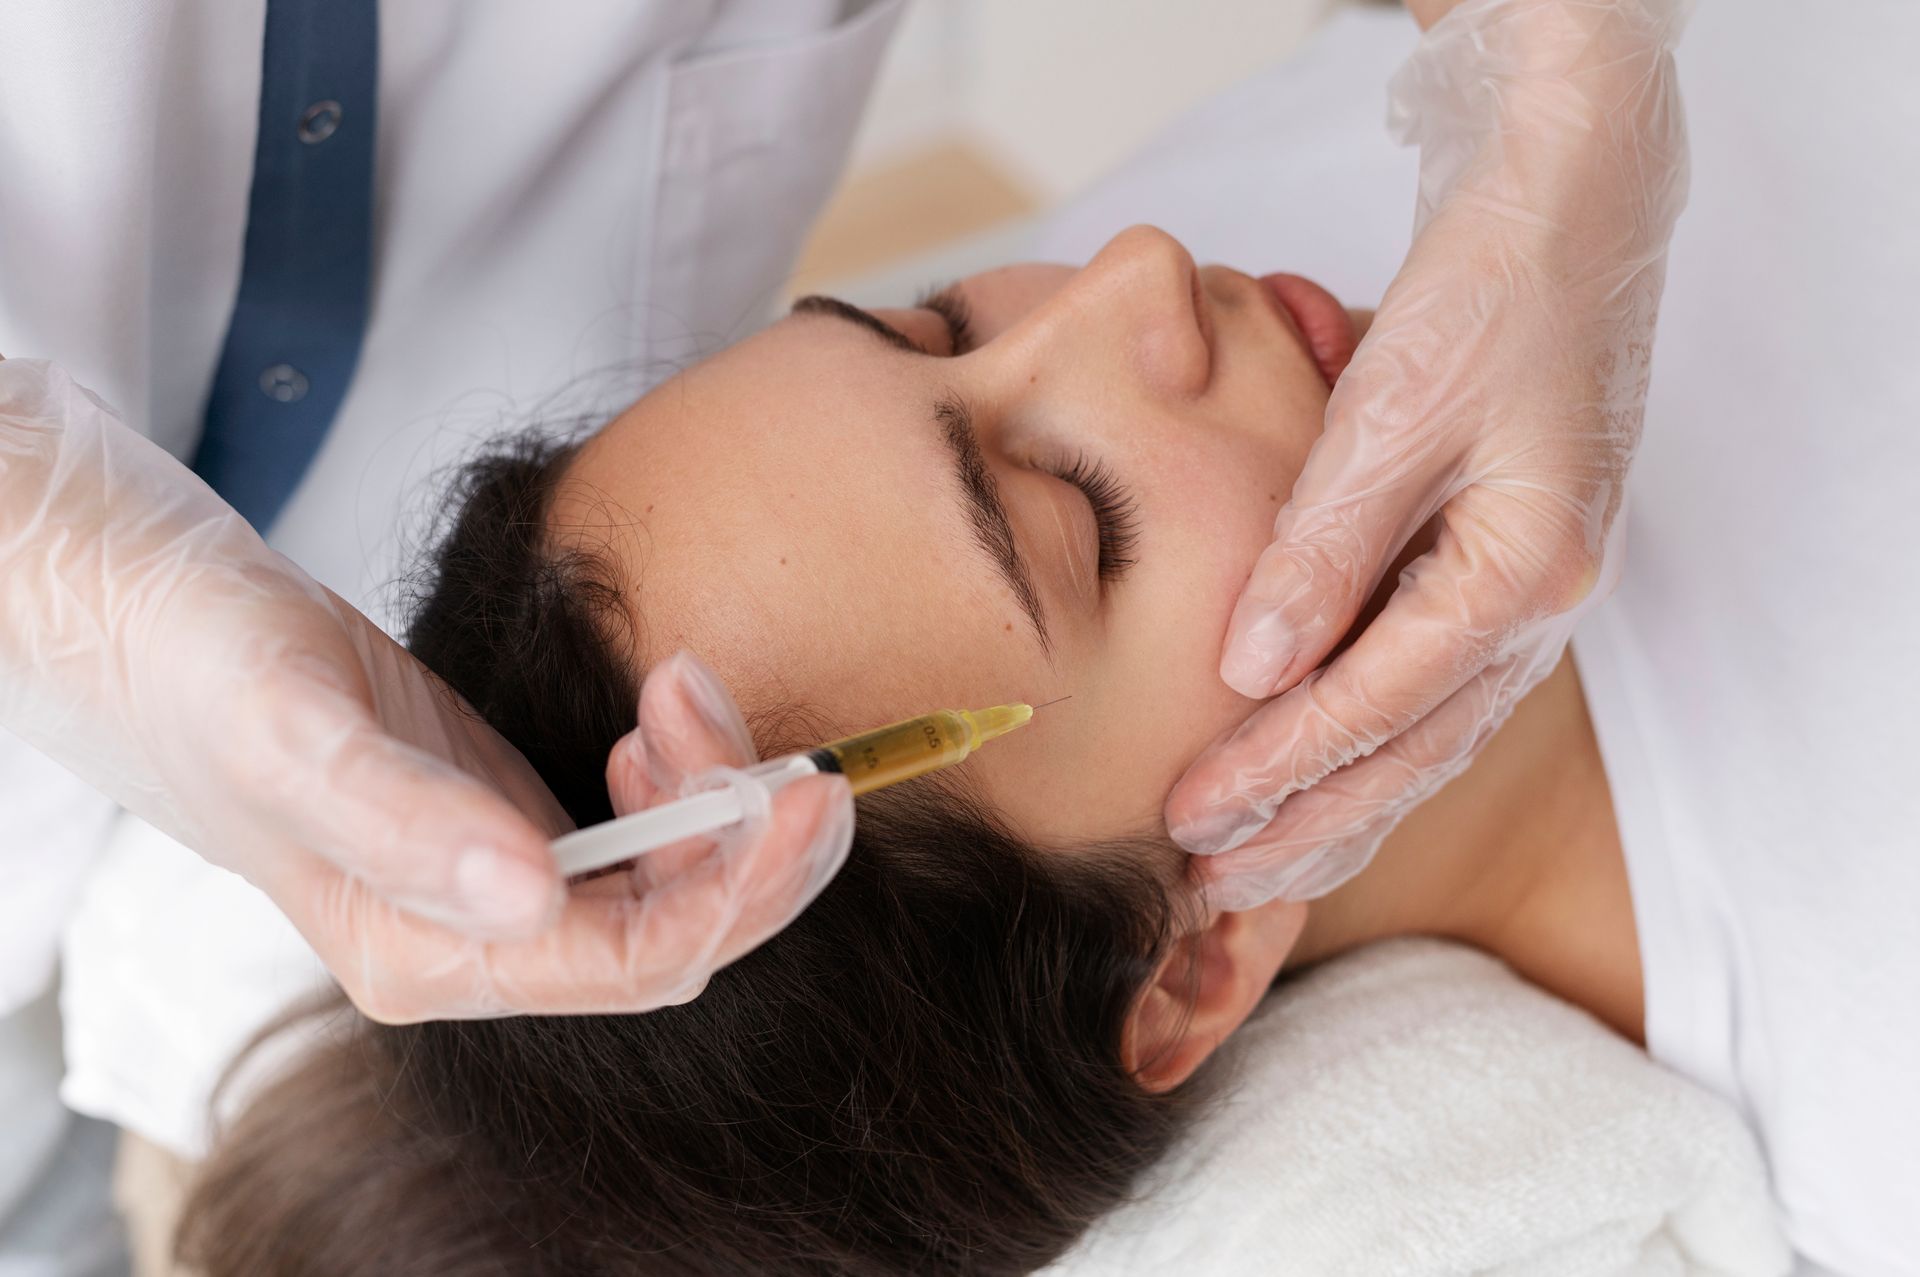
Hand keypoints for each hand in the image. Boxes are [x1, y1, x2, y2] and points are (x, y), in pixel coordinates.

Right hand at [268, 651, 853, 1020]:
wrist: (170, 631)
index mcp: (428, 961)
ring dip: (713, 792)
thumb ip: (406, 825)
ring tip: (673, 691)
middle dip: (748, 842)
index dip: (735, 890)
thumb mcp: (295, 739)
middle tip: (784, 747)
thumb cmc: (211, 680)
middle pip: (677, 935)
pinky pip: (645, 839)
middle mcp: (477, 949)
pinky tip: (651, 718)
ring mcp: (506, 894)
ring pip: (672, 884)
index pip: (635, 965)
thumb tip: (529, 895)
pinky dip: (680, 776)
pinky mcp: (519, 833)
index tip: (794, 795)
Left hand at [1166, 0, 1690, 907]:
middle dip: (1307, 825)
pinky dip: (1367, 749)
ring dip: (1337, 808)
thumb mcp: (1391, 409)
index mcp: (1523, 568)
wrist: (1569, 216)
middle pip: (1412, 752)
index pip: (1380, 703)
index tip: (1187, 818)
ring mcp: (1531, 595)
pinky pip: (1432, 692)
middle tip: (1209, 885)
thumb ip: (1322, 545)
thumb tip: (1251, 669)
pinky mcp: (1504, 574)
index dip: (1277, 768)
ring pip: (1427, 739)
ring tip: (1252, 871)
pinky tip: (1316, 786)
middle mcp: (1540, 603)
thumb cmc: (1485, 290)